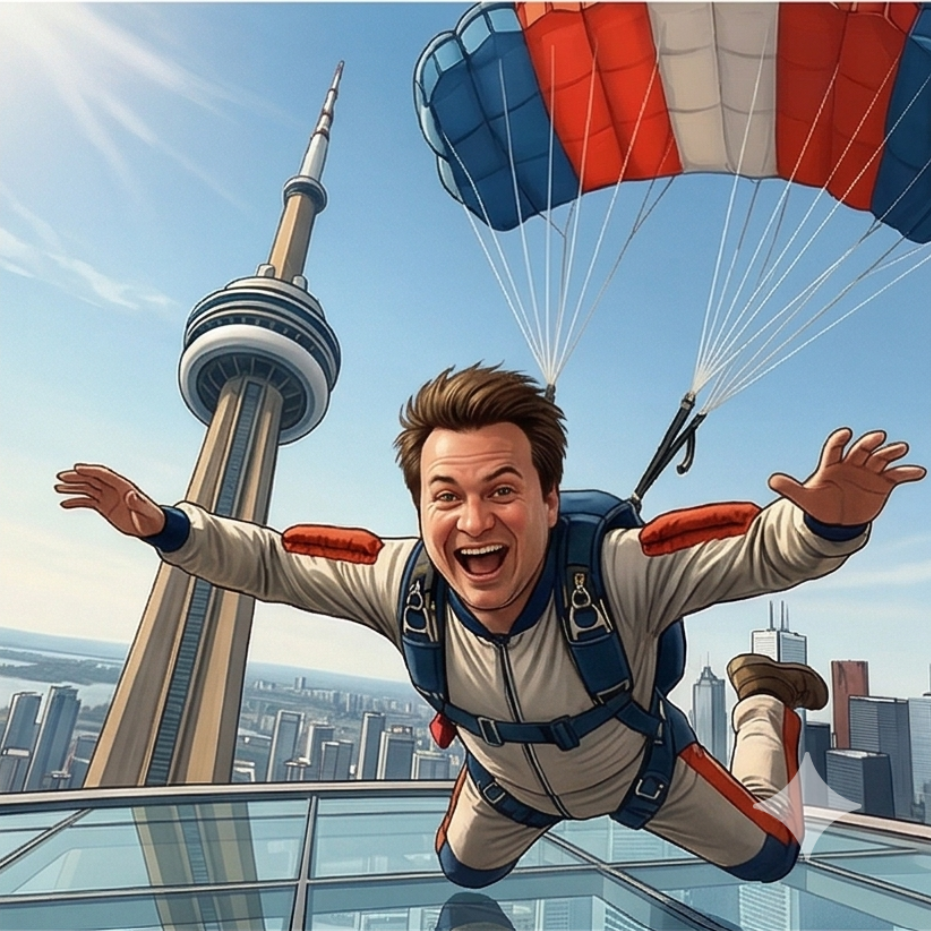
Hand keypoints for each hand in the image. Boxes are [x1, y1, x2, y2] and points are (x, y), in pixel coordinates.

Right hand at [55, 464, 165, 537]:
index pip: (104, 474)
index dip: (91, 470)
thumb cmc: (152, 519)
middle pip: (92, 479)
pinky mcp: (105, 507)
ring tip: (57, 488)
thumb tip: (131, 494)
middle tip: (60, 477)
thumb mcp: (146, 511)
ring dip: (73, 487)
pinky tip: (64, 504)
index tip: (76, 468)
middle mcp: (114, 489)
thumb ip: (139, 503)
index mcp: (124, 487)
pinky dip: (76, 502)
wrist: (152, 528)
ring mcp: (108, 497)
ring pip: (87, 489)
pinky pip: (88, 501)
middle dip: (76, 477)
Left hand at [768, 428, 926, 525]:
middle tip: (878, 436)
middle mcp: (852, 465)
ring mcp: (868, 473)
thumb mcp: (805, 499)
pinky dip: (907, 473)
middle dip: (869, 443)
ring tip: (900, 448)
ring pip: (881, 459)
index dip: (838, 441)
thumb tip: (772, 480)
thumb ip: (791, 488)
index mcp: (831, 465)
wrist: (837, 521)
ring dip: (890, 453)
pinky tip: (920, 472)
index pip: (834, 449)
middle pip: (861, 450)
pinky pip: (897, 476)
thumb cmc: (819, 506)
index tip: (845, 434)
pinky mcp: (883, 484)